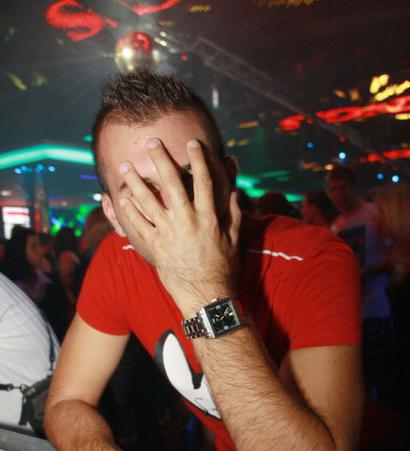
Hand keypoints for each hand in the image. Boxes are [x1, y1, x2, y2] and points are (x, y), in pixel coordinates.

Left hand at [118, 138, 241, 314]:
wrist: (206, 296)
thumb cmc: (222, 269)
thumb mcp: (233, 240)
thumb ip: (233, 215)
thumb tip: (235, 193)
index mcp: (208, 218)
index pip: (203, 182)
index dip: (198, 160)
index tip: (192, 143)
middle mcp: (187, 222)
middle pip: (171, 184)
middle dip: (161, 160)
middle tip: (150, 143)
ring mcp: (169, 234)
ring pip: (148, 202)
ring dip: (135, 182)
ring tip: (126, 167)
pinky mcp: (156, 247)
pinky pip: (139, 226)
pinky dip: (130, 212)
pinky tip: (122, 200)